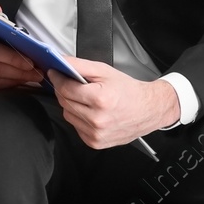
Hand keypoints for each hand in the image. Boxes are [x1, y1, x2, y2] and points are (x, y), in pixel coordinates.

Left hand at [47, 59, 179, 148]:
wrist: (148, 110)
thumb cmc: (129, 91)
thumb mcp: (104, 71)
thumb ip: (79, 65)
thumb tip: (60, 61)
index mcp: (101, 100)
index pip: (65, 88)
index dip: (57, 78)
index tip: (55, 73)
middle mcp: (98, 119)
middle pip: (64, 101)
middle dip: (64, 90)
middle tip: (71, 83)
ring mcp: (96, 133)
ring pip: (67, 114)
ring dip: (71, 104)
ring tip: (86, 98)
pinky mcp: (95, 142)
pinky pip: (76, 126)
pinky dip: (79, 117)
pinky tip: (91, 111)